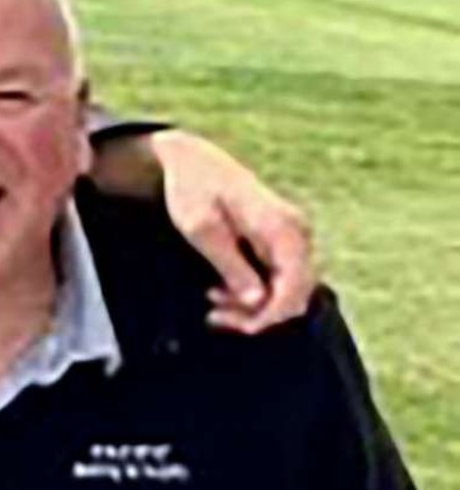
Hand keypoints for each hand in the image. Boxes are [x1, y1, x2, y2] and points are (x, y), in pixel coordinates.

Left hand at [145, 131, 314, 332]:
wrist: (193, 162)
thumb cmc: (192, 189)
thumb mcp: (200, 228)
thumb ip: (231, 265)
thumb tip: (259, 302)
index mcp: (282, 227)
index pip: (296, 285)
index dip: (273, 314)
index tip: (241, 327)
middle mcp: (296, 232)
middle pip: (296, 293)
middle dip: (259, 314)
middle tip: (215, 316)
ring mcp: (292, 237)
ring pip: (288, 290)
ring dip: (254, 306)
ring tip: (212, 301)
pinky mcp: (281, 243)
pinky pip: (278, 279)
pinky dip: (253, 292)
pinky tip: (220, 291)